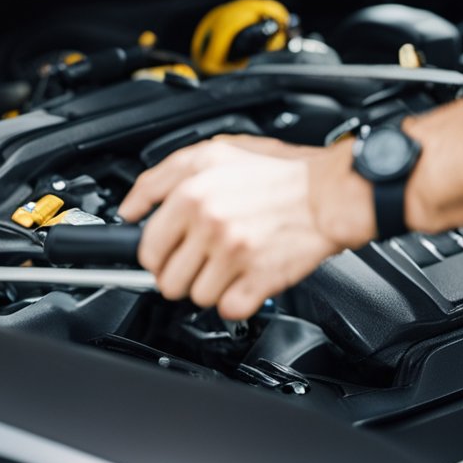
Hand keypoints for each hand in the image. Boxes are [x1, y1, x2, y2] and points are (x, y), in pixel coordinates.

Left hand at [118, 137, 372, 319]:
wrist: (332, 192)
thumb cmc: (280, 171)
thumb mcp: (215, 153)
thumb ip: (163, 177)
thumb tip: (130, 208)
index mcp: (193, 193)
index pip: (148, 247)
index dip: (157, 254)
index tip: (168, 253)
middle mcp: (211, 223)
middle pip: (167, 280)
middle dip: (182, 274)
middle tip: (201, 261)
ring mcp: (235, 254)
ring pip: (196, 297)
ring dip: (210, 288)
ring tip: (227, 268)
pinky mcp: (260, 278)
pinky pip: (227, 309)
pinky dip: (234, 302)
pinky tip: (243, 282)